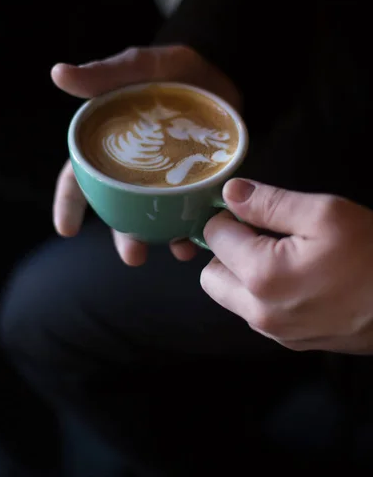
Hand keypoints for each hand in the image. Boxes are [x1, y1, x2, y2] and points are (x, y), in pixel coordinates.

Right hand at [52, 45, 240, 265]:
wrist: (219, 67)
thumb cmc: (169, 66)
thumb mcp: (137, 66)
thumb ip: (103, 75)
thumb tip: (58, 74)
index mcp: (111, 143)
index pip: (81, 175)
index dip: (70, 202)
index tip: (66, 230)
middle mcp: (136, 165)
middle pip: (122, 206)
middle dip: (125, 234)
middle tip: (134, 256)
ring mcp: (168, 174)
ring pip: (158, 213)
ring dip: (164, 236)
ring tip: (177, 251)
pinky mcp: (198, 176)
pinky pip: (195, 206)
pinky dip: (197, 222)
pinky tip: (203, 235)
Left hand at [201, 178, 372, 353]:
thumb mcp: (324, 214)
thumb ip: (269, 202)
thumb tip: (231, 193)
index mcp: (261, 277)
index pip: (214, 236)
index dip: (229, 216)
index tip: (252, 210)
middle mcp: (259, 312)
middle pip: (211, 275)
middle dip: (226, 250)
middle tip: (260, 233)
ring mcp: (276, 332)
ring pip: (231, 297)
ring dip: (242, 273)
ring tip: (281, 254)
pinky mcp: (292, 342)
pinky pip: (257, 313)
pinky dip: (263, 293)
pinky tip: (297, 278)